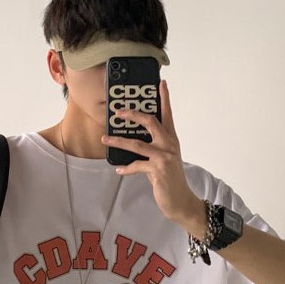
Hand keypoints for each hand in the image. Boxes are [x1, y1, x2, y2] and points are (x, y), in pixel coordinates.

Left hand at [101, 80, 203, 231]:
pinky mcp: (158, 170)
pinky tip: (118, 170)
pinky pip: (137, 165)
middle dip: (133, 114)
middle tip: (118, 111)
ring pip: (137, 144)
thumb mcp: (162, 160)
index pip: (167, 114)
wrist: (180, 200)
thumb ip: (152, 149)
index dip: (164, 98)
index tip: (161, 83)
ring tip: (105, 138)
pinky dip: (126, 168)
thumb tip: (132, 143)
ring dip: (118, 140)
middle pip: (150, 121)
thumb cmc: (169, 179)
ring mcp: (164, 157)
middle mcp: (169, 144)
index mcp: (171, 139)